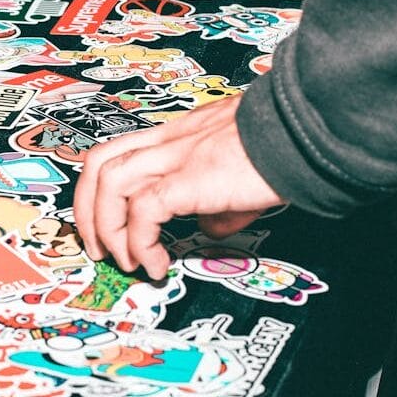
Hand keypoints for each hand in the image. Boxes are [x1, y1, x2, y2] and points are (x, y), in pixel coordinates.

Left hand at [73, 94, 283, 279]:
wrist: (308, 132)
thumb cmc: (286, 147)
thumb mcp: (243, 175)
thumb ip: (219, 201)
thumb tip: (209, 226)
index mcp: (180, 136)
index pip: (120, 152)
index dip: (100, 188)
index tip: (104, 223)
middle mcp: (172, 141)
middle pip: (101, 164)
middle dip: (88, 210)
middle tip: (98, 249)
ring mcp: (178, 155)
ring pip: (111, 183)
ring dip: (108, 229)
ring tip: (126, 263)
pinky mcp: (190, 178)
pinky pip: (145, 211)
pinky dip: (141, 243)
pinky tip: (159, 264)